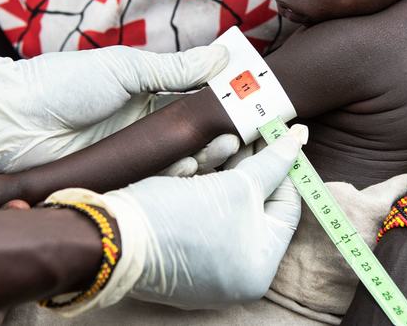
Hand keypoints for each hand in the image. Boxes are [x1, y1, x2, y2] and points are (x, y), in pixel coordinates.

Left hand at [0, 38, 227, 172]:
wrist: (8, 121)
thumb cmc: (61, 86)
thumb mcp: (124, 69)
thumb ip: (174, 68)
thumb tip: (221, 56)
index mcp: (143, 97)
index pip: (192, 106)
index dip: (219, 111)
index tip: (246, 113)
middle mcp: (139, 129)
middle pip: (189, 140)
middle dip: (213, 141)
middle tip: (232, 141)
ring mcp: (127, 159)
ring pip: (174, 166)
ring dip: (195, 161)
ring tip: (212, 156)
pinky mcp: (113, 185)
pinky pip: (149, 186)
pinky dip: (169, 181)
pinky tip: (186, 174)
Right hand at [79, 124, 307, 309]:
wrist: (109, 236)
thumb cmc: (179, 218)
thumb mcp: (237, 186)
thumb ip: (273, 164)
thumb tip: (298, 139)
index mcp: (257, 271)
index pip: (286, 210)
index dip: (283, 167)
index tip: (281, 135)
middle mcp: (232, 277)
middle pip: (251, 208)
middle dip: (247, 165)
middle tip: (250, 129)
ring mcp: (201, 269)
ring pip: (221, 206)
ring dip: (220, 170)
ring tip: (221, 139)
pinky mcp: (173, 256)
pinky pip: (195, 215)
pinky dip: (194, 187)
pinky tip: (189, 163)